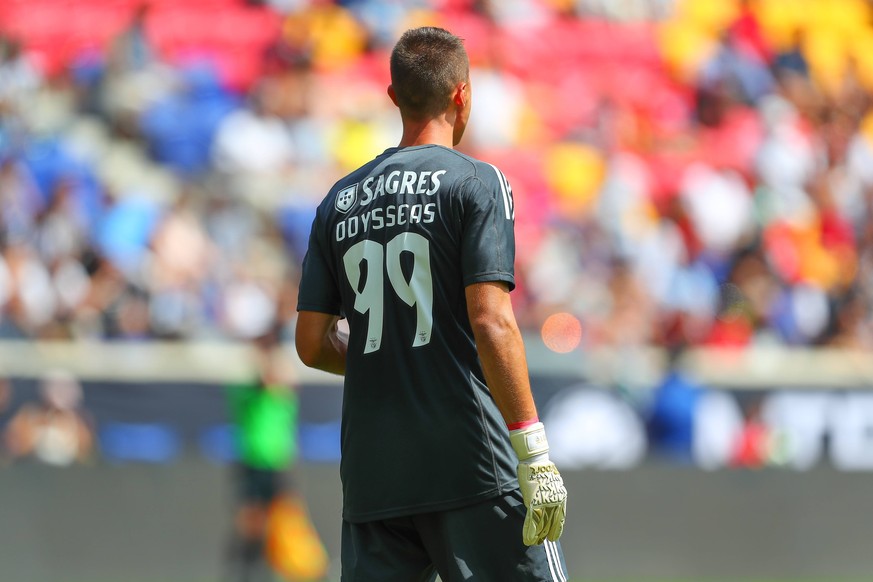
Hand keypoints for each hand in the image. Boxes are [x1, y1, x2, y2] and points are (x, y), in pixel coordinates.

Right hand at [510, 422, 567, 545]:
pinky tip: (529, 538)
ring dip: (538, 534)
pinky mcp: (533, 502)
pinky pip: (532, 520)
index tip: (553, 536)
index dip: (556, 528)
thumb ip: (550, 494)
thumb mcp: (551, 483)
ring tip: (535, 543)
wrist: (536, 462)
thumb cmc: (542, 470)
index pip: (559, 517)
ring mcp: (543, 503)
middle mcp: (554, 502)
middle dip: (548, 533)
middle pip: (551, 522)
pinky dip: (530, 530)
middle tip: (546, 541)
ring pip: (541, 523)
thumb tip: (547, 501)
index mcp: (560, 497)